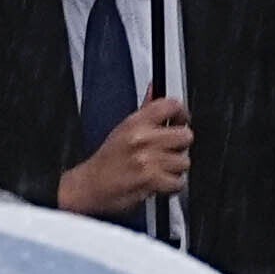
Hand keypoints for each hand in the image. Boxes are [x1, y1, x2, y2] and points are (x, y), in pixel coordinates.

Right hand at [57, 98, 191, 214]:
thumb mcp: (124, 129)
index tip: (180, 121)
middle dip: (180, 146)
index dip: (181, 114)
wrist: (89, 186)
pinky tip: (158, 182)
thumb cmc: (107, 161)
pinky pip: (178, 182)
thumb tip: (155, 87)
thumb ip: (145, 109)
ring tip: (158, 169)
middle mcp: (142, 138)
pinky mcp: (150, 179)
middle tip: (168, 152)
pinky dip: (171, 186)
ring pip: (184, 161)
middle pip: (186, 136)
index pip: (170, 105)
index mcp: (135, 123)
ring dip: (175, 169)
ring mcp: (146, 159)